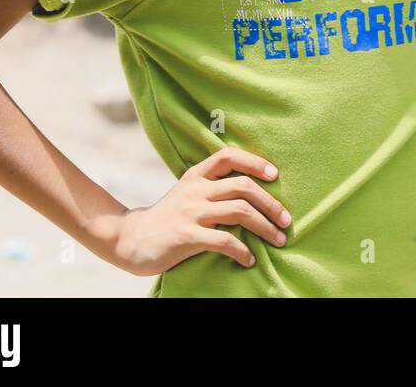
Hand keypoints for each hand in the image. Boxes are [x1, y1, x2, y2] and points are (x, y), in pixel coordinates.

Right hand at [105, 146, 291, 275]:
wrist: (129, 240)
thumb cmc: (167, 219)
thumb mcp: (187, 194)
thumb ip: (212, 189)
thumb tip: (253, 192)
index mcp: (195, 176)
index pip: (228, 156)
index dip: (255, 162)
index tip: (275, 175)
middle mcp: (195, 190)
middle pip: (243, 187)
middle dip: (271, 203)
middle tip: (286, 220)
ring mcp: (190, 212)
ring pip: (240, 211)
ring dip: (265, 227)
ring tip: (278, 240)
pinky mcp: (186, 236)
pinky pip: (224, 241)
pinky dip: (243, 251)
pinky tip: (250, 259)